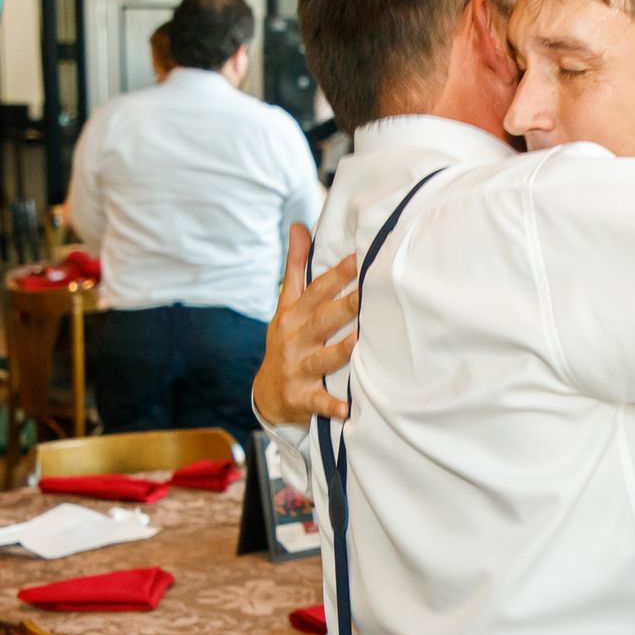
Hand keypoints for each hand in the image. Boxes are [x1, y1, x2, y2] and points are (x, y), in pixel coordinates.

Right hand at [249, 223, 359, 426]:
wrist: (267, 393)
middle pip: (322, 321)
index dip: (337, 275)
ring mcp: (298, 369)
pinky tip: (347, 409)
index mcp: (294, 316)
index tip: (359, 259)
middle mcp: (296, 340)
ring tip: (358, 345)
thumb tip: (299, 225)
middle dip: (344, 308)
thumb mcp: (286, 305)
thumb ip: (296, 266)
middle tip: (367, 294)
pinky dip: (331, 406)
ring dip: (339, 352)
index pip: (316, 291)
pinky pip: (318, 401)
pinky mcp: (301, 396)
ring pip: (322, 359)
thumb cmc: (286, 342)